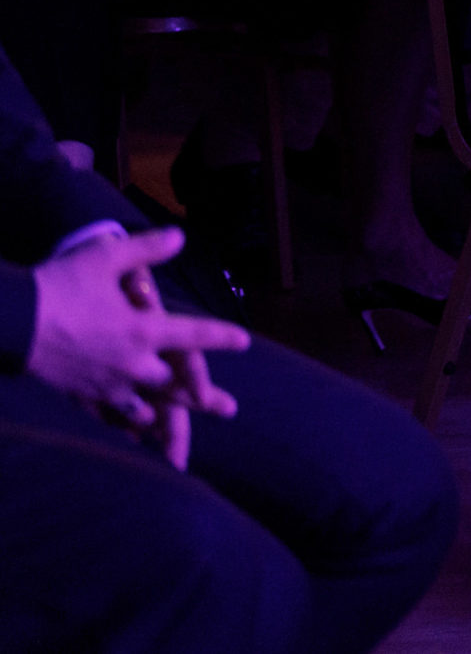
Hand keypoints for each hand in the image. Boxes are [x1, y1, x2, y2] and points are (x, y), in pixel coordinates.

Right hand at [29, 229, 245, 465]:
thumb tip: (180, 237)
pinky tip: (127, 434)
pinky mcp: (77, 394)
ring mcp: (104, 383)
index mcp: (144, 330)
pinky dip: (121, 425)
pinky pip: (106, 415)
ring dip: (161, 418)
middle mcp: (131, 363)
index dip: (221, 337)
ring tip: (176, 436)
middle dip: (201, 396)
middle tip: (228, 409)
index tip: (244, 342)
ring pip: (142, 406)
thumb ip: (147, 249)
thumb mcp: (107, 257)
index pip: (194, 335)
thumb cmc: (60, 285)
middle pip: (173, 383)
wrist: (11, 321)